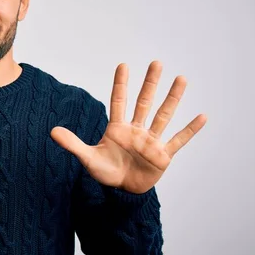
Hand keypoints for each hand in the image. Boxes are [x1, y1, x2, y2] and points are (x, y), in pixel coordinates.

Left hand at [51, 61, 206, 193]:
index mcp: (118, 128)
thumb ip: (73, 143)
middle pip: (144, 102)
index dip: (121, 84)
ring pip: (163, 115)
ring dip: (172, 98)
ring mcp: (151, 141)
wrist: (123, 191)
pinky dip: (190, 130)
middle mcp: (137, 130)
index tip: (123, 65)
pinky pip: (178, 140)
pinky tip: (202, 116)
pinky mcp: (163, 155)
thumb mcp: (88, 158)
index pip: (119, 101)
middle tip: (156, 62)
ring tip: (181, 78)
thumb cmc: (106, 172)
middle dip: (150, 83)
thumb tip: (52, 131)